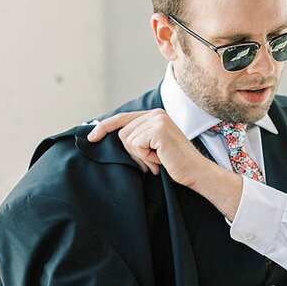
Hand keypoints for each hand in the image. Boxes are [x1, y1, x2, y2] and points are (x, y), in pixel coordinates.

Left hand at [87, 110, 205, 183]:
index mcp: (154, 115)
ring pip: (128, 140)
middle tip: (151, 162)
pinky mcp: (158, 130)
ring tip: (158, 159)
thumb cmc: (174, 164)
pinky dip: (145, 157)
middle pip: (122, 133)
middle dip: (132, 152)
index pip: (122, 118)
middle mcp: (155, 114)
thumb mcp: (152, 148)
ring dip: (140, 156)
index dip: (104, 126)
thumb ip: (137, 139)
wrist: (195, 172)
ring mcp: (157, 120)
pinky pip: (136, 145)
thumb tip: (111, 139)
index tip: (91, 137)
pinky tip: (160, 158)